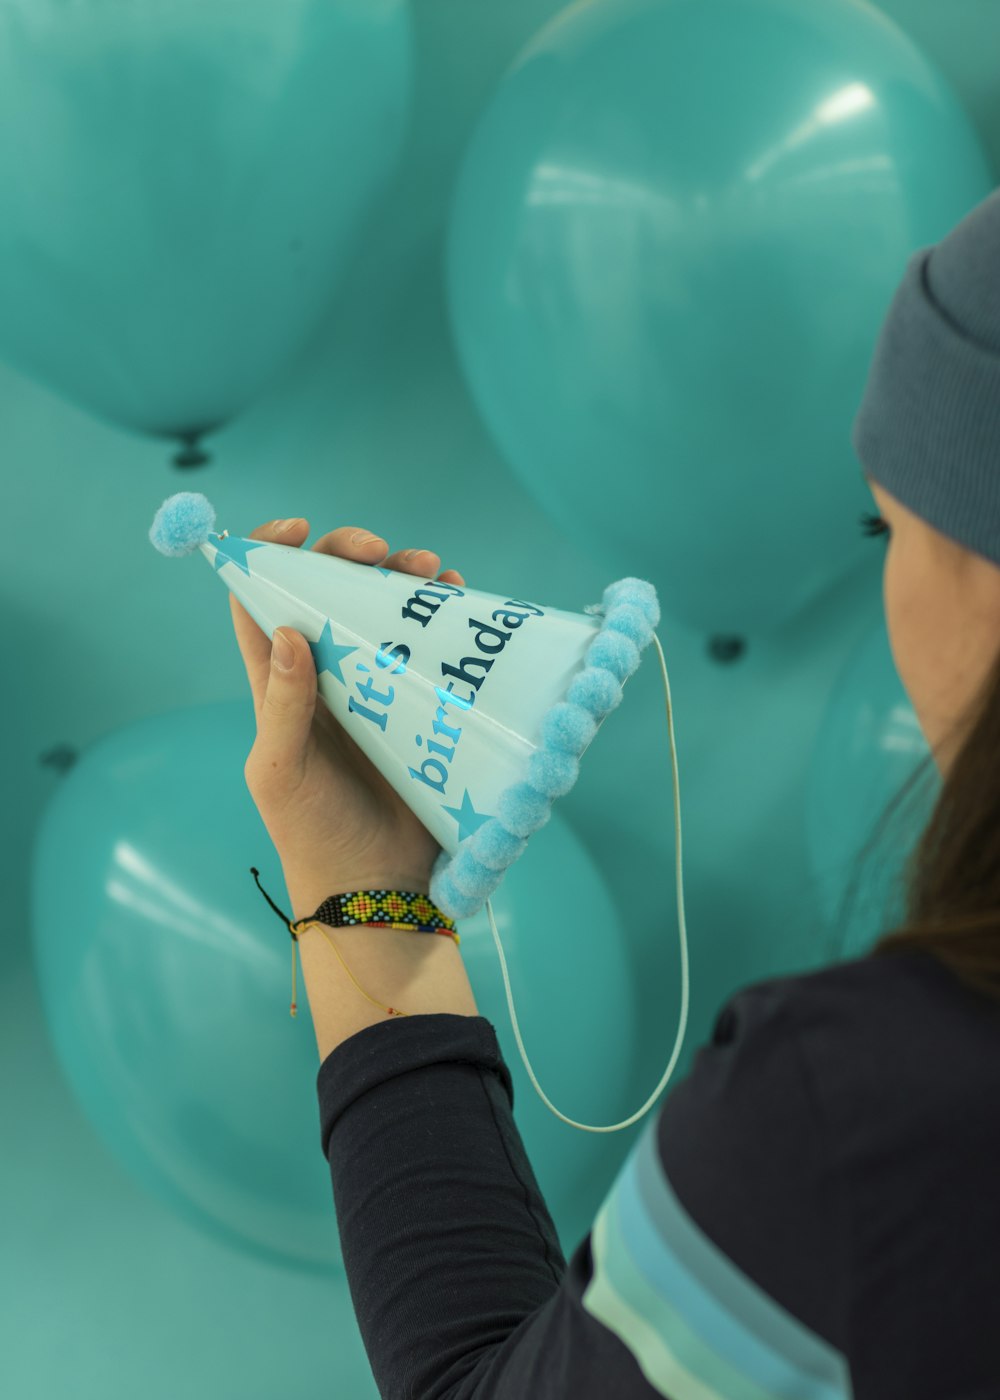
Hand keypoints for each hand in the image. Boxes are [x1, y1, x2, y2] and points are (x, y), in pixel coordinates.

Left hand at [230, 517, 466, 921]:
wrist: (376, 886)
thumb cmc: (311, 832)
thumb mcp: (281, 769)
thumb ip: (281, 704)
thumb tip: (288, 630)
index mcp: (279, 685)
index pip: (260, 602)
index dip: (271, 555)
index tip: (299, 529)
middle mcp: (327, 677)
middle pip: (330, 593)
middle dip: (352, 557)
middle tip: (382, 551)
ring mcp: (376, 688)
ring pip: (383, 613)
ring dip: (404, 579)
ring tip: (433, 569)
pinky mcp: (419, 706)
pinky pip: (430, 647)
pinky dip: (444, 617)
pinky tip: (459, 599)